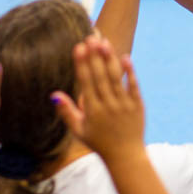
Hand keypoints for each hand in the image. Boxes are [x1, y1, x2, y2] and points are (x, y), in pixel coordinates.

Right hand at [52, 37, 144, 160]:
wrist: (125, 156)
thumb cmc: (99, 142)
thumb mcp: (79, 130)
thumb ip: (67, 112)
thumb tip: (54, 94)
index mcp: (92, 111)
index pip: (86, 83)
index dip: (82, 65)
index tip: (78, 48)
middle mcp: (108, 106)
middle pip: (100, 77)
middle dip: (95, 57)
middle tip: (90, 37)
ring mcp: (124, 105)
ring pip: (116, 79)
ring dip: (110, 59)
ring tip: (104, 42)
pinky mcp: (137, 105)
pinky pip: (134, 86)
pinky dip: (130, 72)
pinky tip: (126, 57)